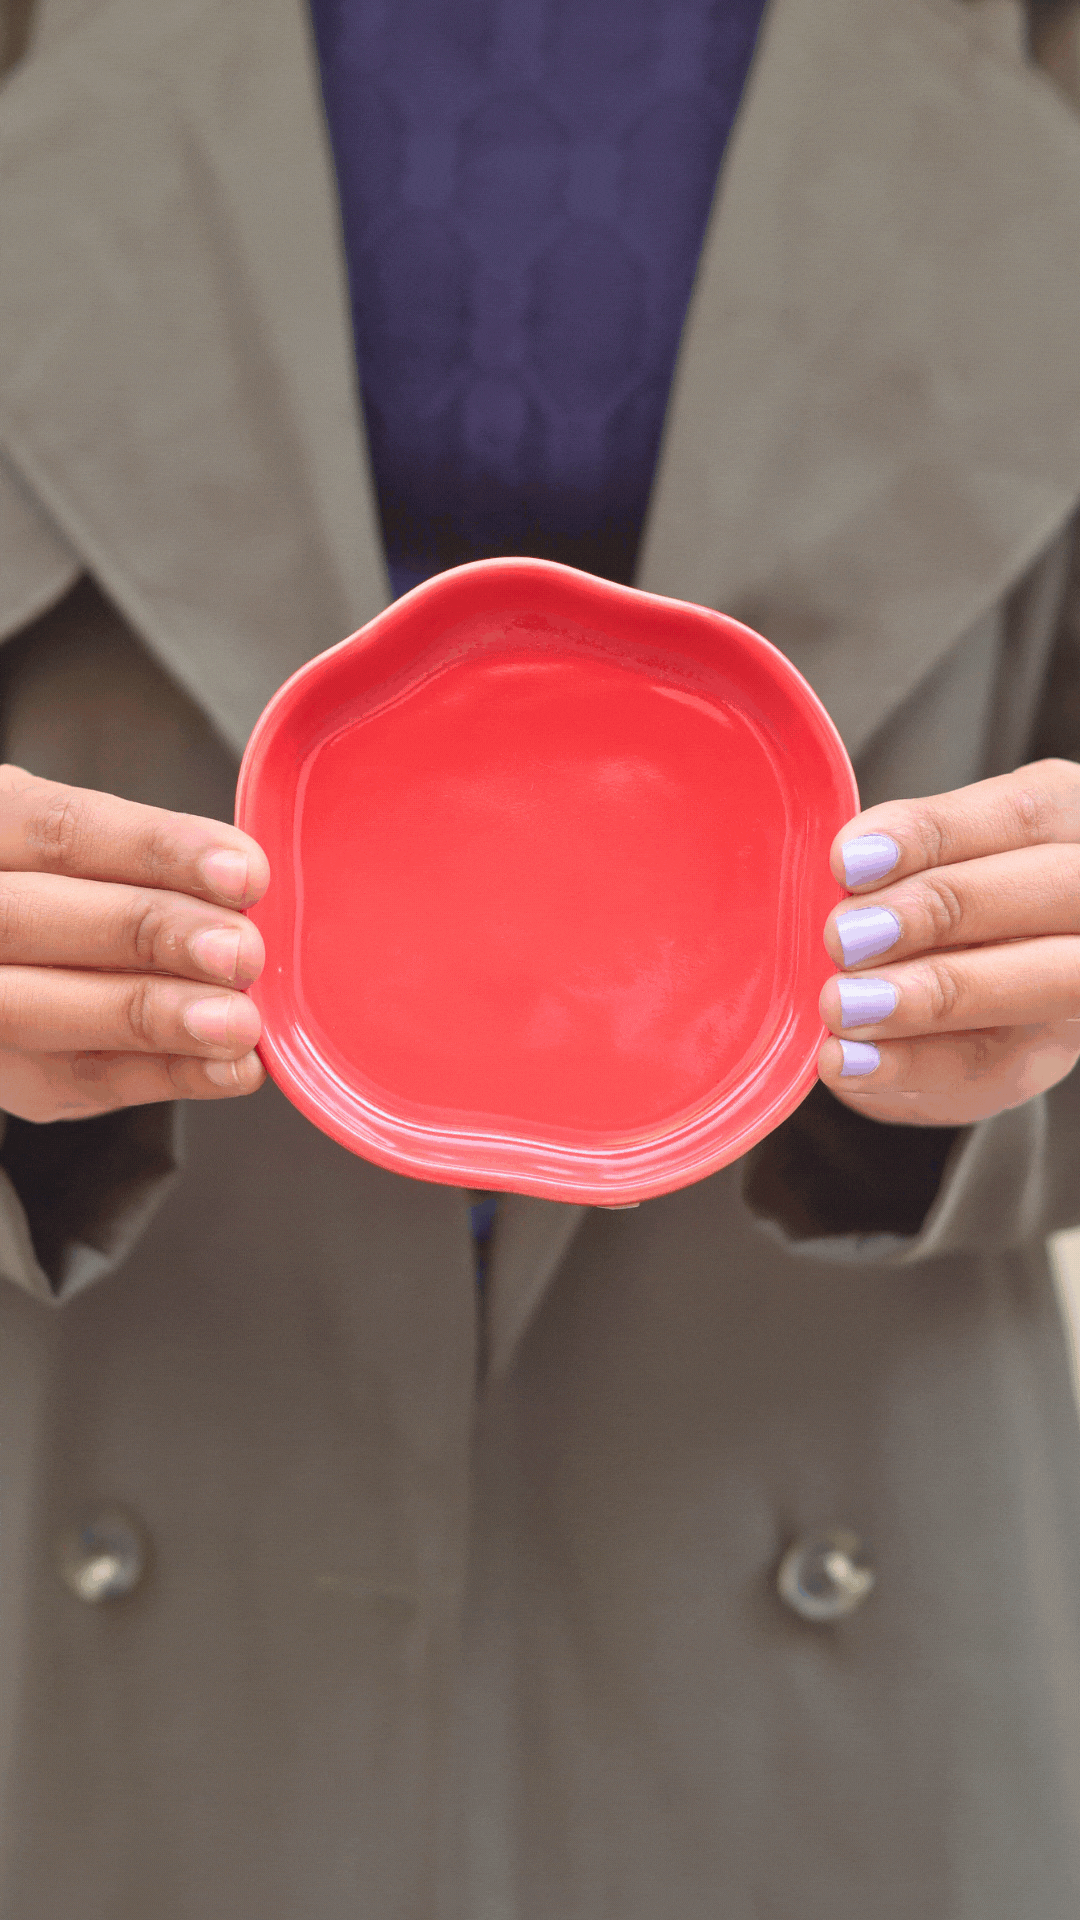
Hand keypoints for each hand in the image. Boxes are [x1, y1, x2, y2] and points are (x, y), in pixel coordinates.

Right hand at [0, 764, 268, 1122]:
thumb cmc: (81, 899)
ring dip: (154, 1017)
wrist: (31, 973)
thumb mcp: (96, 860)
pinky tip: (230, 1067)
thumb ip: (152, 868)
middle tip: (241, 952)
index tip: (243, 872)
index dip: (156, 849)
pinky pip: (80, 1080)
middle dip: (150, 932)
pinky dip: (166, 1076)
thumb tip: (251, 889)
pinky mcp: (10, 1073)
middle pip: (34, 918)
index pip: (61, 830)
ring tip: (238, 1022)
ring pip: (37, 1008)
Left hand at [817, 759, 1079, 1126]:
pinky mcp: (1042, 1056)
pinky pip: (991, 1063)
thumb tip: (848, 869)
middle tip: (844, 936)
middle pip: (1054, 890)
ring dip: (930, 997)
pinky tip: (845, 1059)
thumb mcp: (931, 860)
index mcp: (1070, 821)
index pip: (1022, 812)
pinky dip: (909, 1062)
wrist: (961, 995)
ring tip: (840, 1004)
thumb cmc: (939, 900)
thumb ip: (906, 857)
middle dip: (942, 909)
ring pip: (1044, 982)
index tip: (850, 858)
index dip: (937, 832)